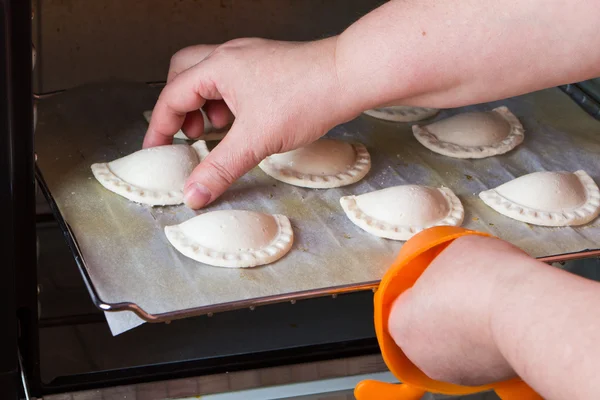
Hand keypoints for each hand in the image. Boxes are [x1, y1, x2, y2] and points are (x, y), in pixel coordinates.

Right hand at [143, 37, 354, 208]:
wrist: (349, 76)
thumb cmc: (307, 96)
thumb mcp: (256, 140)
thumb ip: (220, 168)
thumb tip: (194, 192)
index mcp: (218, 67)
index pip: (172, 96)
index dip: (160, 127)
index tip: (156, 149)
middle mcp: (230, 56)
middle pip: (184, 75)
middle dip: (180, 107)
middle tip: (187, 134)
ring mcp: (251, 58)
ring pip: (210, 76)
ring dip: (205, 104)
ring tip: (217, 130)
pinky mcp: (268, 67)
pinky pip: (233, 81)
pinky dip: (227, 101)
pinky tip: (243, 121)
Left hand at [387, 235, 536, 385]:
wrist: (527, 312)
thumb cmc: (486, 281)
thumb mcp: (454, 249)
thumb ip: (441, 263)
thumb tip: (450, 264)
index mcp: (402, 323)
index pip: (401, 305)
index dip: (419, 288)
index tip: (434, 279)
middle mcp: (421, 355)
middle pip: (425, 327)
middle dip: (440, 310)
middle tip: (460, 290)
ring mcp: (452, 371)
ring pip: (451, 344)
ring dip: (463, 328)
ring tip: (482, 305)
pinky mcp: (484, 380)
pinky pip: (477, 355)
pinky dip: (484, 343)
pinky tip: (496, 322)